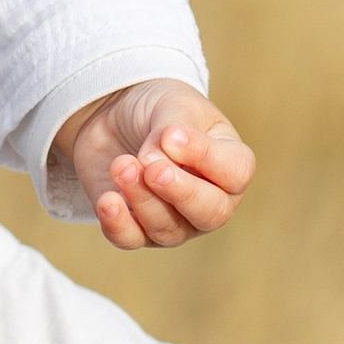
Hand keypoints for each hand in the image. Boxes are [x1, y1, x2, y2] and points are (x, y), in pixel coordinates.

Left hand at [55, 81, 255, 249]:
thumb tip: (156, 160)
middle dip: (180, 191)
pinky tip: (107, 200)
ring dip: (142, 198)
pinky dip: (118, 224)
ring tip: (121, 165)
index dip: (205, 157)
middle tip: (152, 168)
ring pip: (168, 229)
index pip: (236, 173)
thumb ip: (172, 129)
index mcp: (229, 164)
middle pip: (211, 214)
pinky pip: (130, 240)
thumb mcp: (172, 103)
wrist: (114, 114)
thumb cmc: (157, 109)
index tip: (171, 135)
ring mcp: (175, 220)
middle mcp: (209, 199)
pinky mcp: (135, 228)